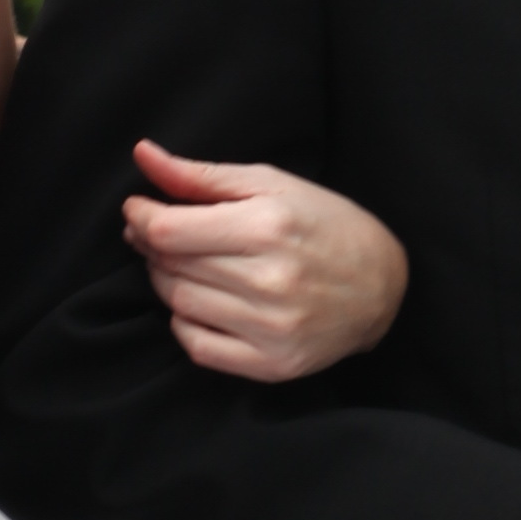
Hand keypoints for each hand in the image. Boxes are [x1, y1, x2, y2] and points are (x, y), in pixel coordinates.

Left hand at [123, 140, 407, 382]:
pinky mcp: (273, 364)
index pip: (169, 231)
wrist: (382, 286)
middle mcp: (270, 281)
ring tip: (186, 264)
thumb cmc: (324, 225)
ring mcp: (272, 328)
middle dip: (154, 247)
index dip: (141, 218)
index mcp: (268, 228)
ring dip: (167, 281)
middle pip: (170, 267)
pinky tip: (205, 302)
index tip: (138, 209)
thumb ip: (201, 176)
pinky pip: (197, 347)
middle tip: (163, 234)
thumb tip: (142, 154)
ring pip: (179, 304)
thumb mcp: (269, 185)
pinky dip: (187, 322)